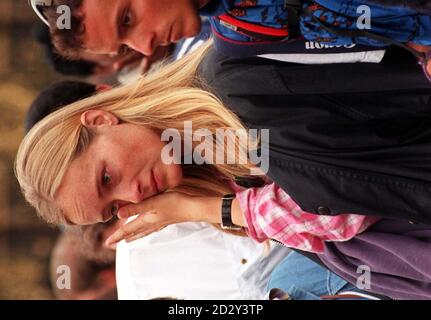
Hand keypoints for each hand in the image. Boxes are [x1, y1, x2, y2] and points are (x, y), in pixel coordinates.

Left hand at [105, 192, 219, 248]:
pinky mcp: (168, 219)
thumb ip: (135, 207)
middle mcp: (152, 223)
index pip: (128, 229)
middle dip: (124, 237)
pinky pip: (154, 227)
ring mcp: (161, 222)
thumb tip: (117, 214)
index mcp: (147, 219)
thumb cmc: (174, 203)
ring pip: (144, 231)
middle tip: (113, 244)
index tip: (106, 243)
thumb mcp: (152, 202)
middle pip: (135, 232)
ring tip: (129, 240)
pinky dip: (148, 230)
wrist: (194, 207)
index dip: (117, 235)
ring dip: (135, 236)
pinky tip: (151, 228)